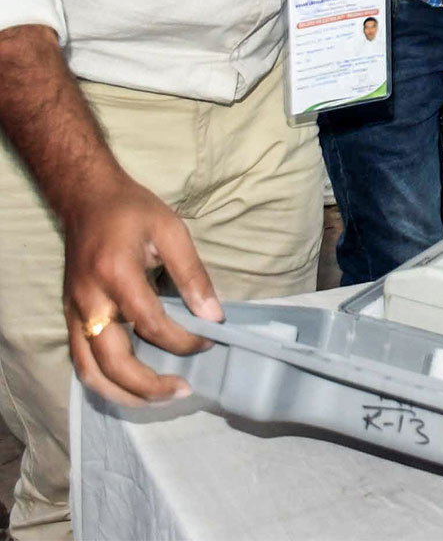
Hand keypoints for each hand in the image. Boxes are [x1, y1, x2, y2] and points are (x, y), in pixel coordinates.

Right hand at [61, 171, 222, 406]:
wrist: (86, 199)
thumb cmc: (132, 211)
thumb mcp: (172, 231)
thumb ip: (192, 275)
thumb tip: (214, 315)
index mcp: (116, 276)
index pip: (151, 324)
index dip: (182, 341)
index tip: (209, 341)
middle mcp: (90, 301)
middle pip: (113, 361)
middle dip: (148, 385)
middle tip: (182, 391)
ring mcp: (75, 312)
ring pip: (90, 370)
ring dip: (123, 393)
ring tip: (157, 400)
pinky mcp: (71, 316)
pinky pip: (81, 360)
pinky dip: (104, 380)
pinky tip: (130, 385)